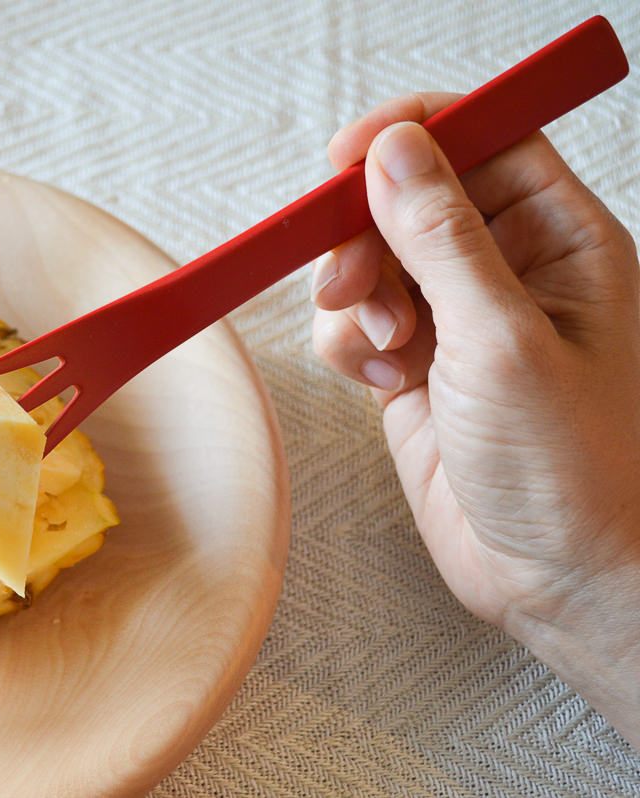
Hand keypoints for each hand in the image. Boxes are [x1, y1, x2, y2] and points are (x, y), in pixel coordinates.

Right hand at [311, 93, 639, 745]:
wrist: (563, 582)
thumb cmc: (577, 470)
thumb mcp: (505, 339)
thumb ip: (442, 239)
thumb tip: (393, 151)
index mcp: (563, 241)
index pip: (487, 139)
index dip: (416, 132)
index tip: (349, 154)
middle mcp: (509, 272)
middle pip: (411, 197)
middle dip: (364, 230)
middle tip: (348, 278)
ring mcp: (457, 322)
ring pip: (372, 260)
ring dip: (352, 292)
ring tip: (380, 347)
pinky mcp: (414, 370)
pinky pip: (354, 323)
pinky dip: (345, 342)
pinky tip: (377, 381)